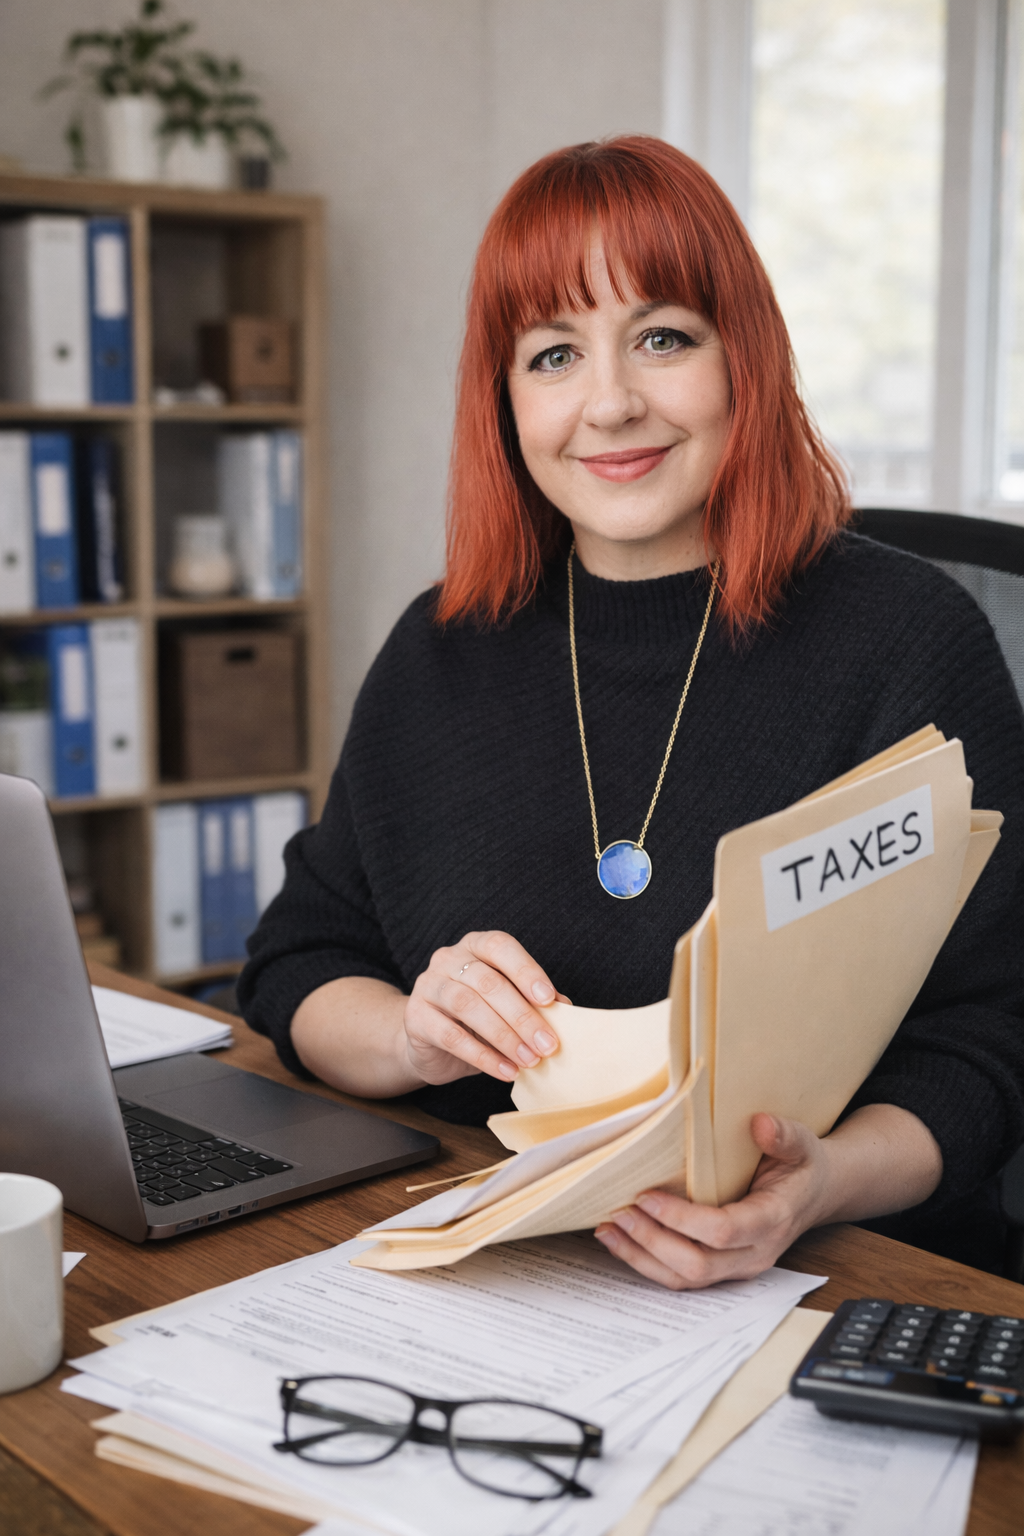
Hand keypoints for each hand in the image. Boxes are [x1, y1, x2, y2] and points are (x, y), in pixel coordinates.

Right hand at [401, 931, 567, 1085]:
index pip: (500, 947)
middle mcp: (448, 959)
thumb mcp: (507, 1007)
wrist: (430, 1045)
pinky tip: (505, 1071)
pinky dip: (483, 1056)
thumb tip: (566, 1009)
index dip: (526, 970)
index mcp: (475, 946)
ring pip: (468, 1006)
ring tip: (529, 1060)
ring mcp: (427, 986)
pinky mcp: (415, 1017)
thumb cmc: (477, 1020)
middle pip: (488, 982)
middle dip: (522, 1016)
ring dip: (504, 1036)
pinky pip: (451, 1036)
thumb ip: (533, 1002)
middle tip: (547, 1044)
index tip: (550, 999)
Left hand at [594, 1112, 830, 1288]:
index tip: (647, 1196)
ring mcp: (737, 1267)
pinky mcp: (721, 1269)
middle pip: (698, 1264)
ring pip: (685, 1279)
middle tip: (621, 1210)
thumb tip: (761, 1124)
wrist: (813, 1194)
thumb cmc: (801, 1166)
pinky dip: (646, 1263)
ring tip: (608, 1229)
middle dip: (653, 1240)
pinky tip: (620, 1241)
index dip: (682, 1218)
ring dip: (642, 1257)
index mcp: (772, 1221)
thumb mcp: (802, 1143)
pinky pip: (681, 1277)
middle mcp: (754, 1253)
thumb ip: (783, 1135)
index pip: (723, 1231)